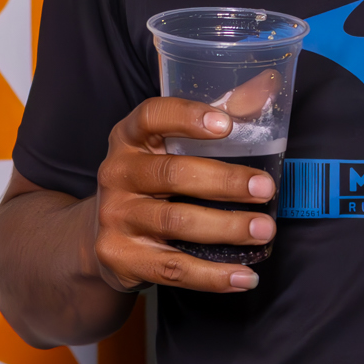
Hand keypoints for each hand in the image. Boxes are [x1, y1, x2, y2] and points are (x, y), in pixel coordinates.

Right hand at [93, 97, 277, 294]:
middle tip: (265, 188)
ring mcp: (115, 218)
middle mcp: (116, 173)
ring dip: (226, 228)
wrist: (95, 237)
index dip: (186, 117)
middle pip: (172, 175)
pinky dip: (212, 276)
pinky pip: (172, 269)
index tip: (226, 124)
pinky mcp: (121, 257)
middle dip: (225, 182)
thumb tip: (268, 87)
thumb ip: (218, 115)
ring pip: (175, 224)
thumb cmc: (150, 183)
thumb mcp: (169, 147)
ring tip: (264, 231)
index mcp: (129, 138)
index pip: (151, 116)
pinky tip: (244, 276)